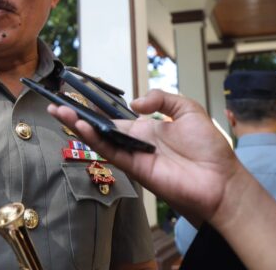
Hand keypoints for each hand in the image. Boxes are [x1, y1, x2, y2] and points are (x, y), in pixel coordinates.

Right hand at [48, 89, 244, 224]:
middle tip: (54, 104)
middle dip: (76, 115)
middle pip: (99, 126)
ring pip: (99, 138)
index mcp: (146, 127)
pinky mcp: (134, 168)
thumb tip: (134, 103)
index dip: (95, 107)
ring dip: (78, 125)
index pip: (114, 116)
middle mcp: (135, 141)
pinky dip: (94, 140)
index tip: (76, 96)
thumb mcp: (188, 109)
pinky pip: (110, 152)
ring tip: (59, 111)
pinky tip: (81, 127)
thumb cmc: (209, 147)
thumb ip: (161, 98)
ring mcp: (132, 154)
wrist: (220, 179)